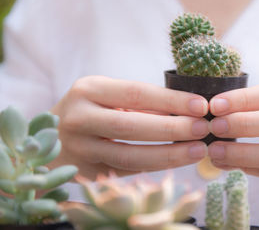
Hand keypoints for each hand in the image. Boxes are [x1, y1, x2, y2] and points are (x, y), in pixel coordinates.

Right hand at [50, 76, 208, 178]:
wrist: (51, 136)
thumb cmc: (91, 109)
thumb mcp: (108, 96)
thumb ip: (141, 103)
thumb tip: (187, 110)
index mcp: (88, 89)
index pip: (136, 93)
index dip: (171, 100)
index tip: (201, 106)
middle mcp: (79, 118)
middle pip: (132, 126)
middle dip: (173, 128)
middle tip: (203, 129)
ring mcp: (80, 149)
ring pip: (130, 155)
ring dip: (169, 155)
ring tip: (197, 150)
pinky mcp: (86, 172)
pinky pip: (127, 171)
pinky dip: (155, 166)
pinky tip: (177, 161)